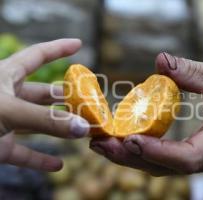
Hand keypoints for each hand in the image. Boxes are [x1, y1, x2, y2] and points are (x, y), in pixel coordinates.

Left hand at [0, 39, 89, 171]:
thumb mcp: (7, 110)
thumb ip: (46, 120)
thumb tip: (83, 127)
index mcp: (5, 75)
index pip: (38, 55)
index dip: (59, 48)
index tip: (79, 45)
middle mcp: (7, 97)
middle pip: (45, 95)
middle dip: (68, 100)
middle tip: (89, 105)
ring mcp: (3, 122)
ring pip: (39, 125)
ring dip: (60, 131)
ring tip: (81, 134)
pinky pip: (24, 153)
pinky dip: (40, 160)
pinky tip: (57, 165)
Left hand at [90, 53, 202, 175]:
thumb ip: (191, 71)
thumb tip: (160, 61)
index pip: (189, 157)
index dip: (158, 152)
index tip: (129, 140)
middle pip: (171, 168)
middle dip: (133, 158)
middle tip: (101, 144)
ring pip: (168, 168)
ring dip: (135, 158)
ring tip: (105, 145)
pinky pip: (172, 160)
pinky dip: (147, 153)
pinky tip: (128, 141)